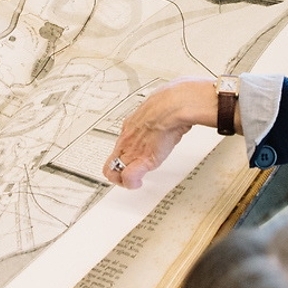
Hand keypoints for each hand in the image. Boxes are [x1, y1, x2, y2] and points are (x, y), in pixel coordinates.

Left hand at [103, 78, 217, 189]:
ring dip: (123, 179)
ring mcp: (132, 149)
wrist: (176, 104)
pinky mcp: (141, 159)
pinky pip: (128, 178)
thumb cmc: (173, 102)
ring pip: (114, 171)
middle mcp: (128, 138)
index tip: (132, 158)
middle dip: (117, 170)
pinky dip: (131, 184)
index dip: (124, 154)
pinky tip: (138, 184)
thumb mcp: (162, 106)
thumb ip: (162, 110)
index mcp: (131, 124)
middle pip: (112, 159)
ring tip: (134, 181)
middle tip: (128, 175)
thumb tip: (174, 103)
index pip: (120, 143)